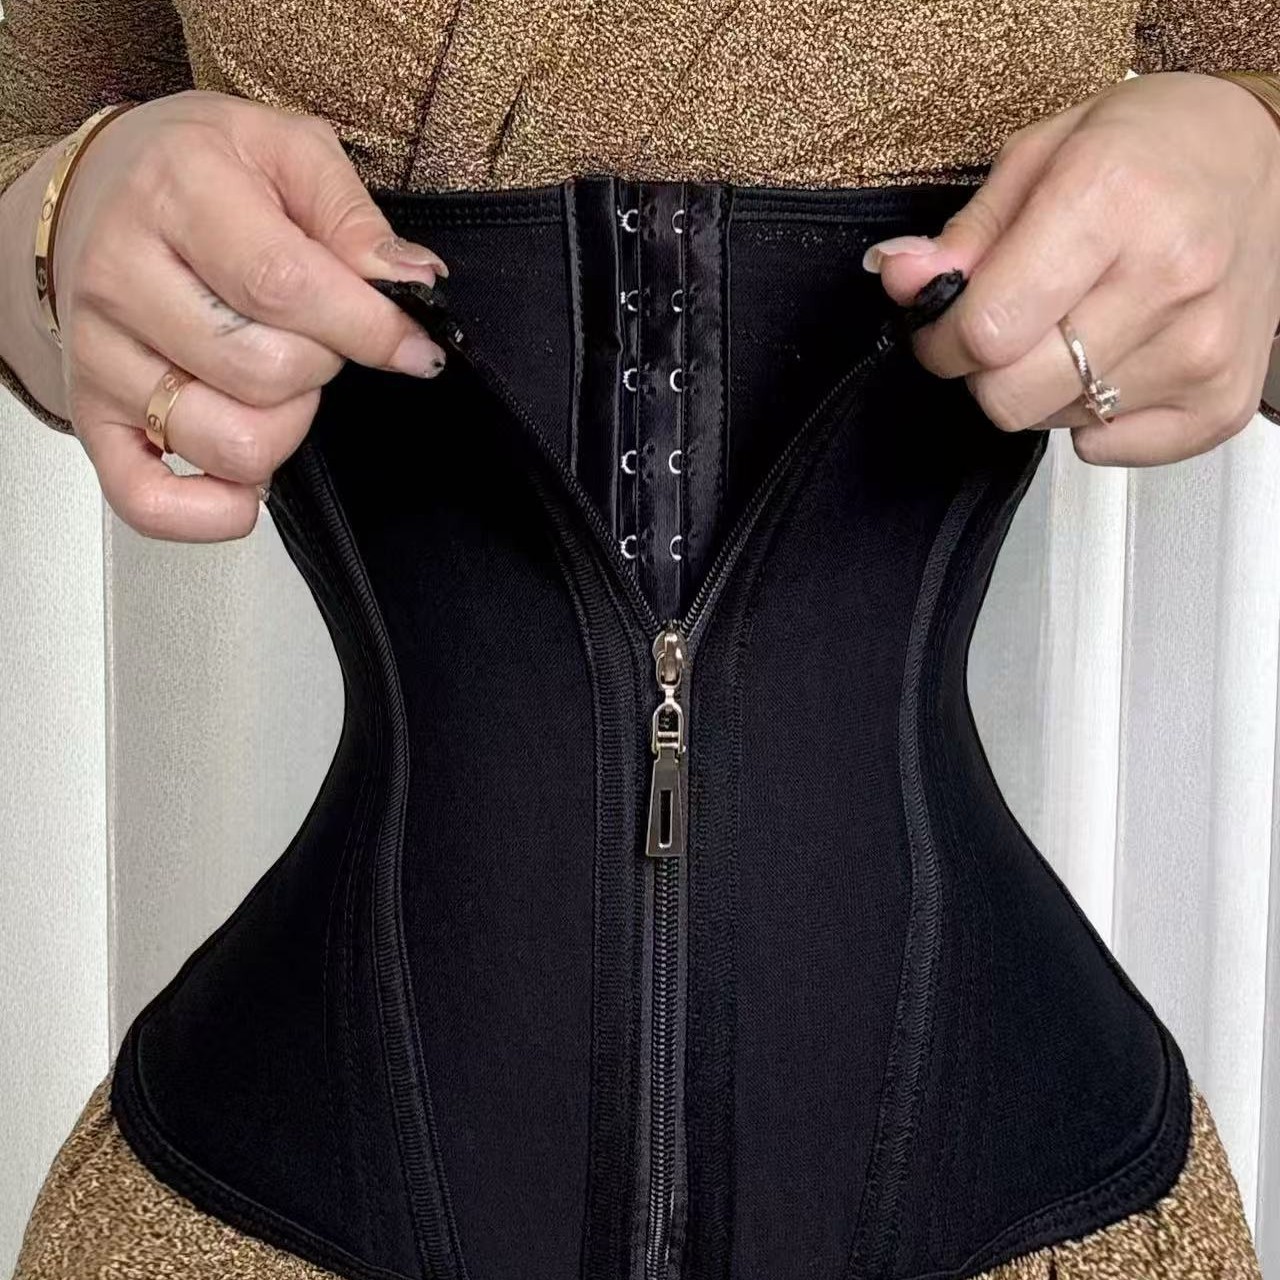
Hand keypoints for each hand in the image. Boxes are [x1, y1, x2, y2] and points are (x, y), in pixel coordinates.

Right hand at [40, 89, 449, 539]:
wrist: (110, 189)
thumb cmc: (209, 176)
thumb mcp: (289, 154)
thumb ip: (352, 217)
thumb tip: (410, 280)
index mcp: (178, 195)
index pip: (285, 287)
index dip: (368, 330)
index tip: (415, 348)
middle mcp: (123, 277)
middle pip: (265, 375)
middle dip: (321, 368)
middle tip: (313, 337)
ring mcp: (101, 355)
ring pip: (231, 444)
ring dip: (284, 429)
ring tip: (275, 383)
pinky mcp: (94, 417)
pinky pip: (148, 501)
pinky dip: (214, 513)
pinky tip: (248, 484)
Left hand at [865, 72, 1279, 465]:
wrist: (1266, 158)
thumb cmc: (1152, 149)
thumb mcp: (1040, 156)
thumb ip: (962, 235)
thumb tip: (898, 277)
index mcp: (1111, 200)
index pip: (985, 331)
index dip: (941, 337)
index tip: (945, 320)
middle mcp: (1168, 277)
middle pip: (1012, 397)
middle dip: (984, 371)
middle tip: (1006, 327)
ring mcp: (1202, 347)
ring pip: (1054, 423)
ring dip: (1041, 387)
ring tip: (1076, 323)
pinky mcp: (1223, 400)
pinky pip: (1109, 448)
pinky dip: (1092, 417)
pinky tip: (1114, 356)